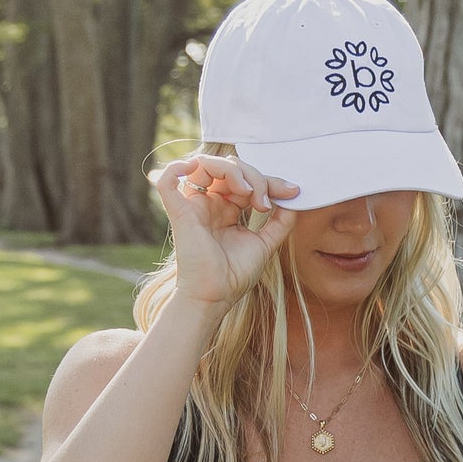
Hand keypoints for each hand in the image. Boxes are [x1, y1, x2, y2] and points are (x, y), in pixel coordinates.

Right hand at [151, 151, 301, 310]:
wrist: (215, 297)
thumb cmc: (234, 276)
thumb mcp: (266, 244)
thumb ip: (280, 221)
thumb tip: (293, 197)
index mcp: (226, 209)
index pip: (246, 179)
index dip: (270, 180)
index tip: (292, 191)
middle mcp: (209, 204)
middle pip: (230, 168)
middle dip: (255, 177)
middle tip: (265, 203)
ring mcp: (193, 206)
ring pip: (206, 164)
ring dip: (232, 170)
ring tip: (248, 193)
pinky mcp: (180, 212)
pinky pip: (169, 180)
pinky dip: (180, 167)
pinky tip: (201, 169)